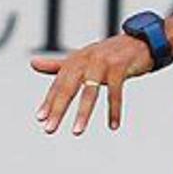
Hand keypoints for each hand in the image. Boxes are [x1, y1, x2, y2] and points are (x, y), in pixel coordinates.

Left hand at [30, 33, 155, 134]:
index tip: (40, 119)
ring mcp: (103, 61)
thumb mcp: (82, 59)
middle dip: (58, 109)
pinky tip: (113, 125)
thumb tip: (32, 63)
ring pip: (90, 90)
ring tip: (77, 131)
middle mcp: (86, 59)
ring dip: (83, 113)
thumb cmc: (108, 54)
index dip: (49, 102)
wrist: (140, 42)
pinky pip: (115, 91)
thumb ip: (58, 65)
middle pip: (68, 87)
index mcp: (75, 60)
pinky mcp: (120, 65)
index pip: (58, 84)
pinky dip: (114, 109)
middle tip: (49, 129)